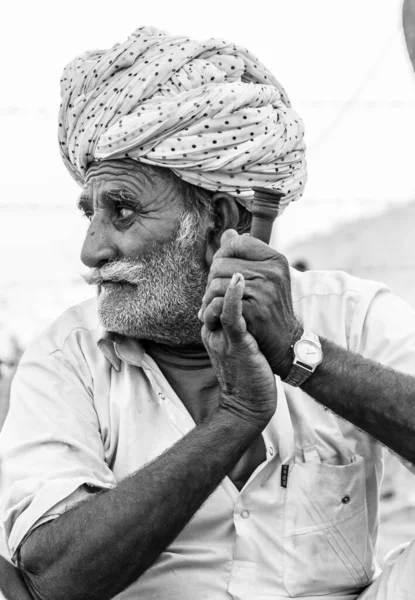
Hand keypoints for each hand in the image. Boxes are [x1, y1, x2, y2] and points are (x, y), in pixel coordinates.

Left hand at [200, 230, 302, 377]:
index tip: (221, 272)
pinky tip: (210, 317)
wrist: (286, 342)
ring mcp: (264, 290)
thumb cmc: (271, 307)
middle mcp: (272, 271)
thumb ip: (246, 254)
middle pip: (221, 262)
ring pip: (216, 282)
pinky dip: (210, 310)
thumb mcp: (266, 276)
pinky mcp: (253, 310)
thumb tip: (227, 232)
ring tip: (209, 307)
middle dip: (211, 279)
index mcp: (275, 259)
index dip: (223, 255)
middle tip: (212, 294)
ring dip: (207, 297)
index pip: (237, 242)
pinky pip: (218, 301)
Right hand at [201, 272, 277, 426]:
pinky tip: (240, 280)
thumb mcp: (237, 340)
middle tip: (235, 257)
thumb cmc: (248, 372)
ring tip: (241, 266)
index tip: (232, 256)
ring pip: (216, 298)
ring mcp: (221, 335)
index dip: (220, 271)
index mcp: (211, 326)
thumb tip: (239, 294)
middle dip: (222, 271)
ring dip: (227, 280)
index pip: (210, 291)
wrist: (249, 405)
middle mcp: (211, 328)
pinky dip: (233, 296)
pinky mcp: (235, 342)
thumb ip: (236, 318)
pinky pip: (230, 315)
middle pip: (210, 290)